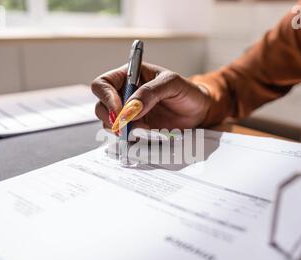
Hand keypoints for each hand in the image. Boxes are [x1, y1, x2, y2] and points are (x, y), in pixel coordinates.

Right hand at [91, 63, 212, 132]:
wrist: (199, 111)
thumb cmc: (186, 91)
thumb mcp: (172, 84)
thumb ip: (150, 93)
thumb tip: (130, 109)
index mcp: (129, 77)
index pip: (103, 84)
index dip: (106, 98)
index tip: (119, 112)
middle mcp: (124, 95)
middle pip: (101, 107)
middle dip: (112, 119)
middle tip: (127, 127)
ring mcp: (129, 114)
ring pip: (110, 125)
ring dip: (124, 131)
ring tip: (146, 130)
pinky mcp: (136, 130)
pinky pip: (124, 138)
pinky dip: (131, 141)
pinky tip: (146, 137)